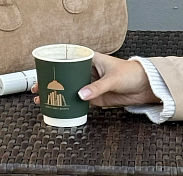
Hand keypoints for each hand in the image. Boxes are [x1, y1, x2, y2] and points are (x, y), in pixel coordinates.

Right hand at [32, 53, 160, 106]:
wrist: (144, 87)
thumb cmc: (131, 74)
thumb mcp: (112, 79)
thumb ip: (97, 88)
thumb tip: (82, 95)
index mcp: (90, 60)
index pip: (68, 59)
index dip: (54, 65)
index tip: (42, 71)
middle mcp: (88, 72)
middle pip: (65, 76)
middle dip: (51, 83)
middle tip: (38, 88)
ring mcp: (90, 86)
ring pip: (70, 90)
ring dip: (58, 96)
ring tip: (43, 99)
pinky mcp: (95, 99)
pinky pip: (80, 102)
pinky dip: (70, 105)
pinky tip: (60, 108)